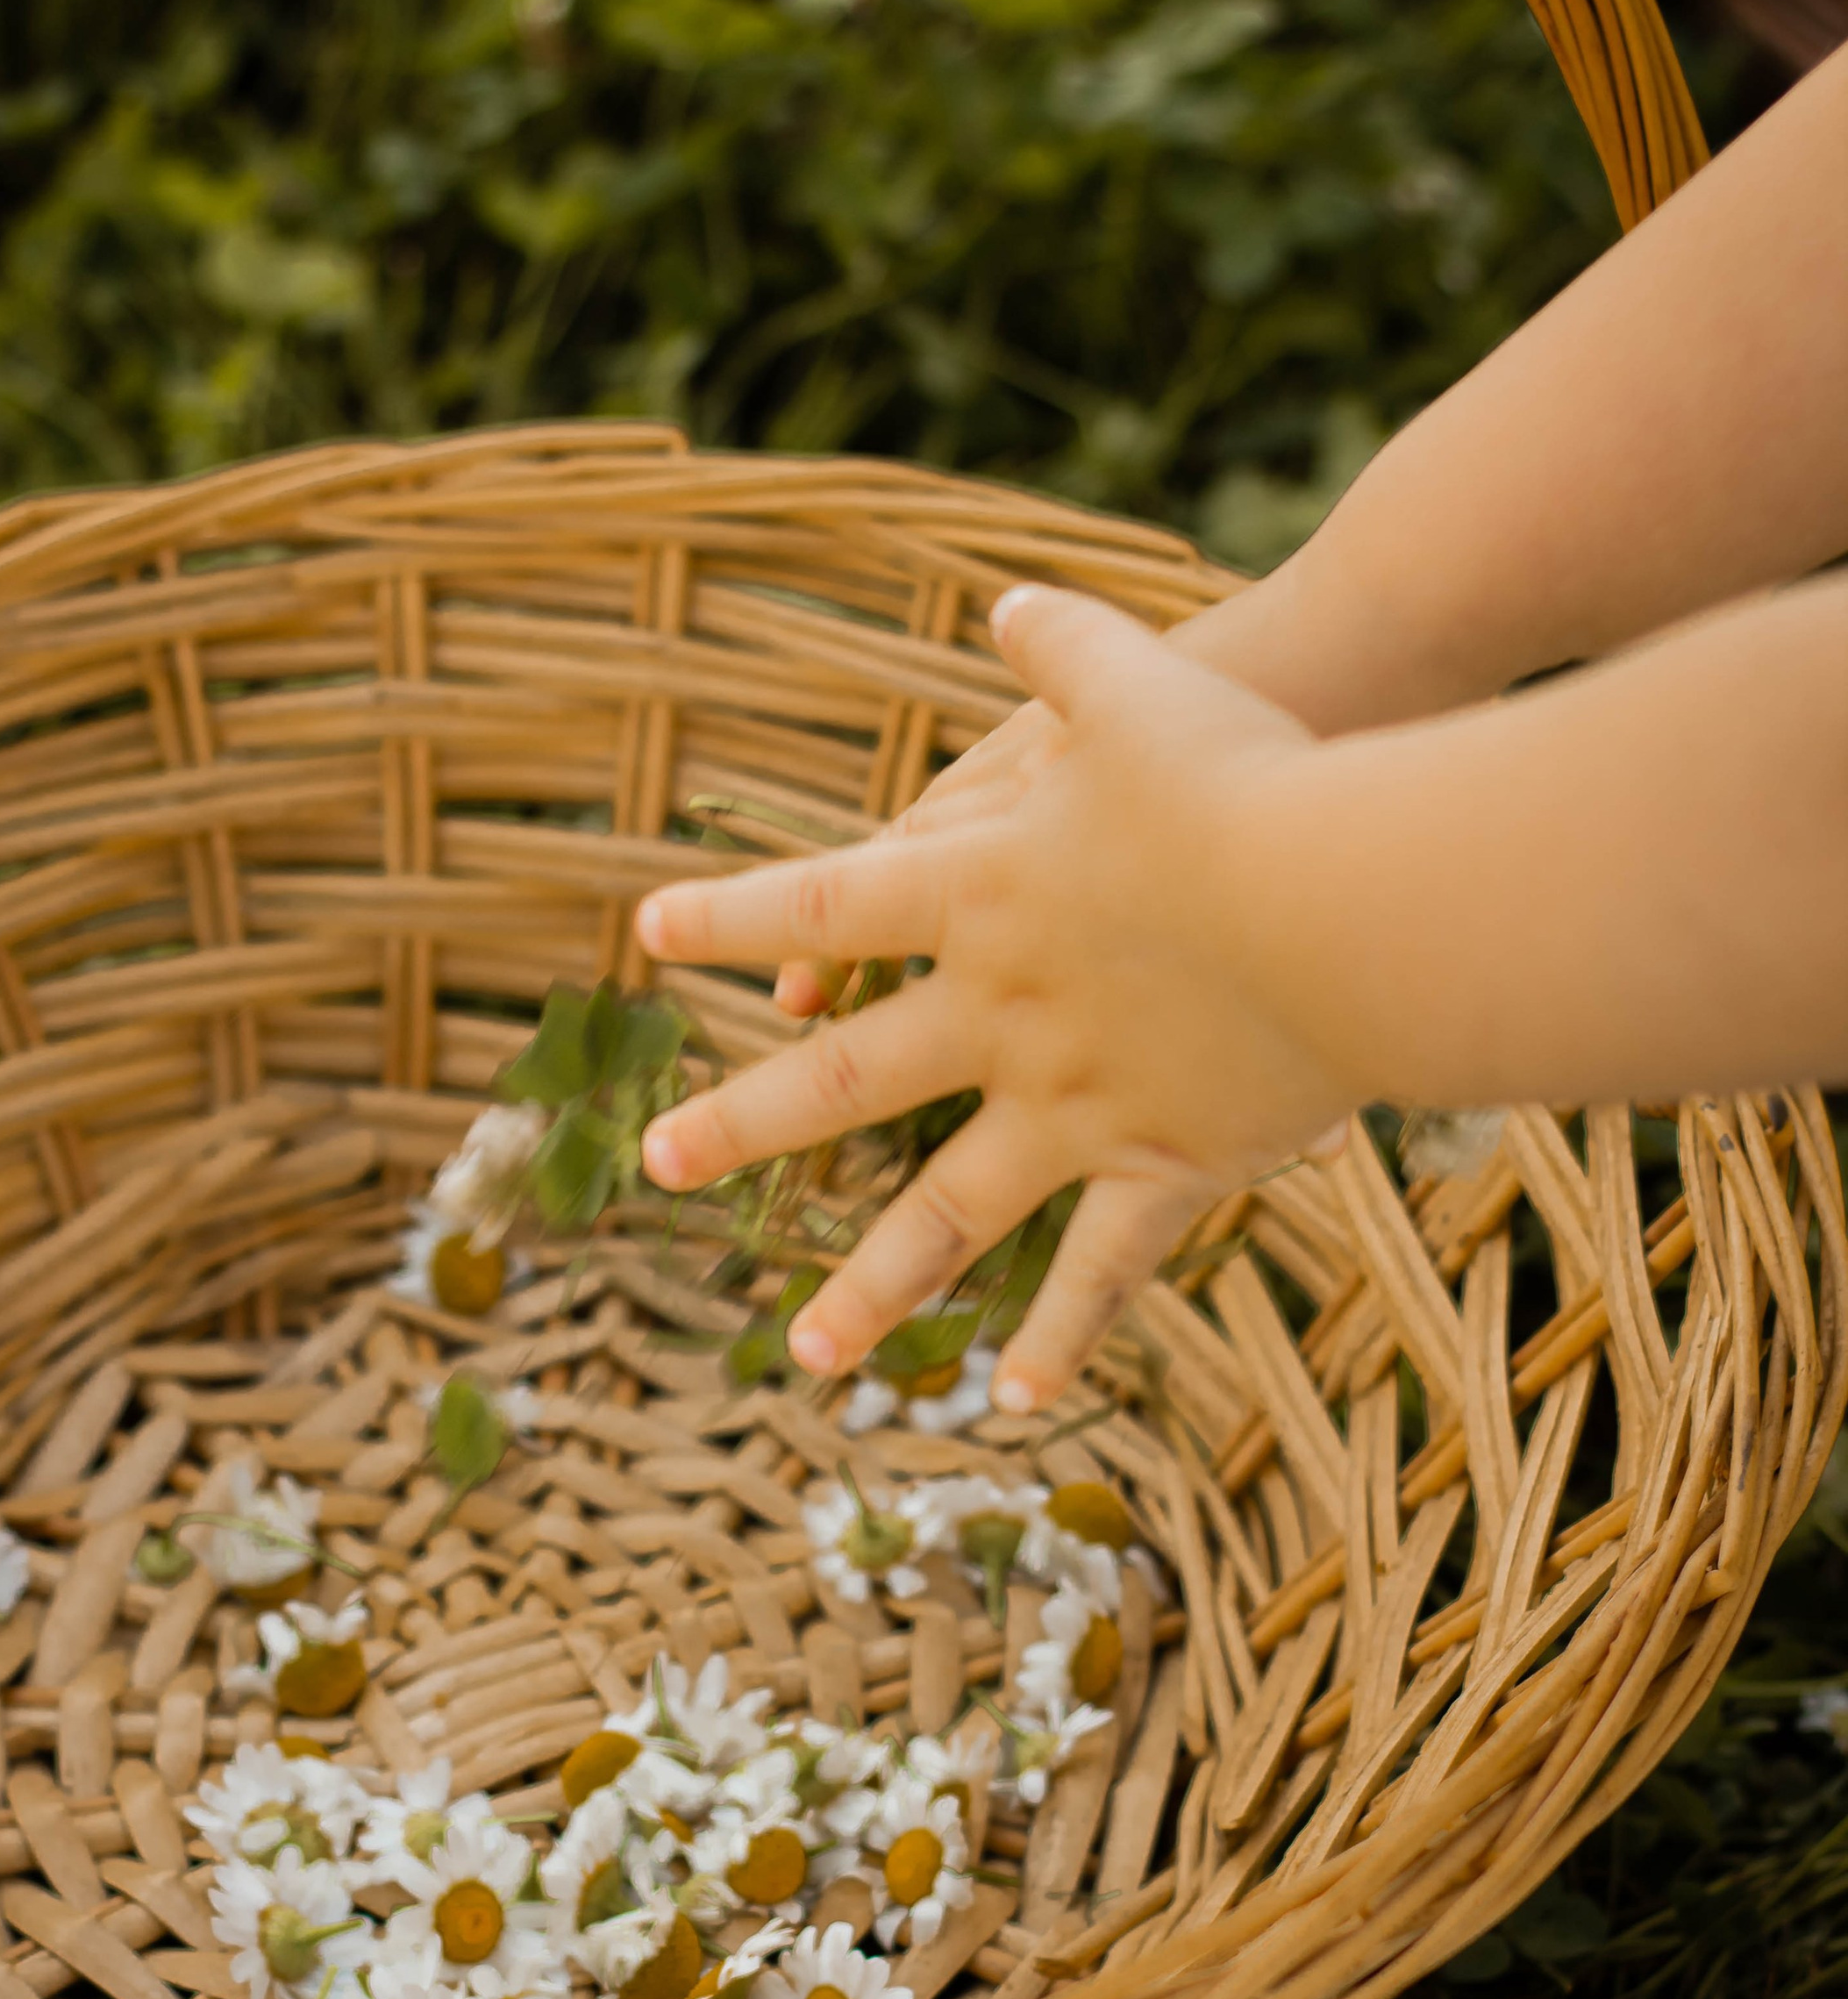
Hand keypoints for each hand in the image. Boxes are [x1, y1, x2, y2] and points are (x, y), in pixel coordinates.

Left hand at [634, 585, 1353, 1410]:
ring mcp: (1073, 1102)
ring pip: (944, 1214)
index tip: (647, 931)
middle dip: (745, 1122)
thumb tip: (1006, 599)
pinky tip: (1010, 1399)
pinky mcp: (1165, 1158)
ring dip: (872, 1289)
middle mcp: (999, 1013)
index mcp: (977, 893)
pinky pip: (1099, 1266)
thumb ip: (1060, 648)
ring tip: (804, 1352)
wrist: (1351, 890)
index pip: (823, 902)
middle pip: (842, 1080)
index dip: (732, 914)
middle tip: (660, 1162)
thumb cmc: (1250, 771)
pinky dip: (1061, 1334)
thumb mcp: (1140, 681)